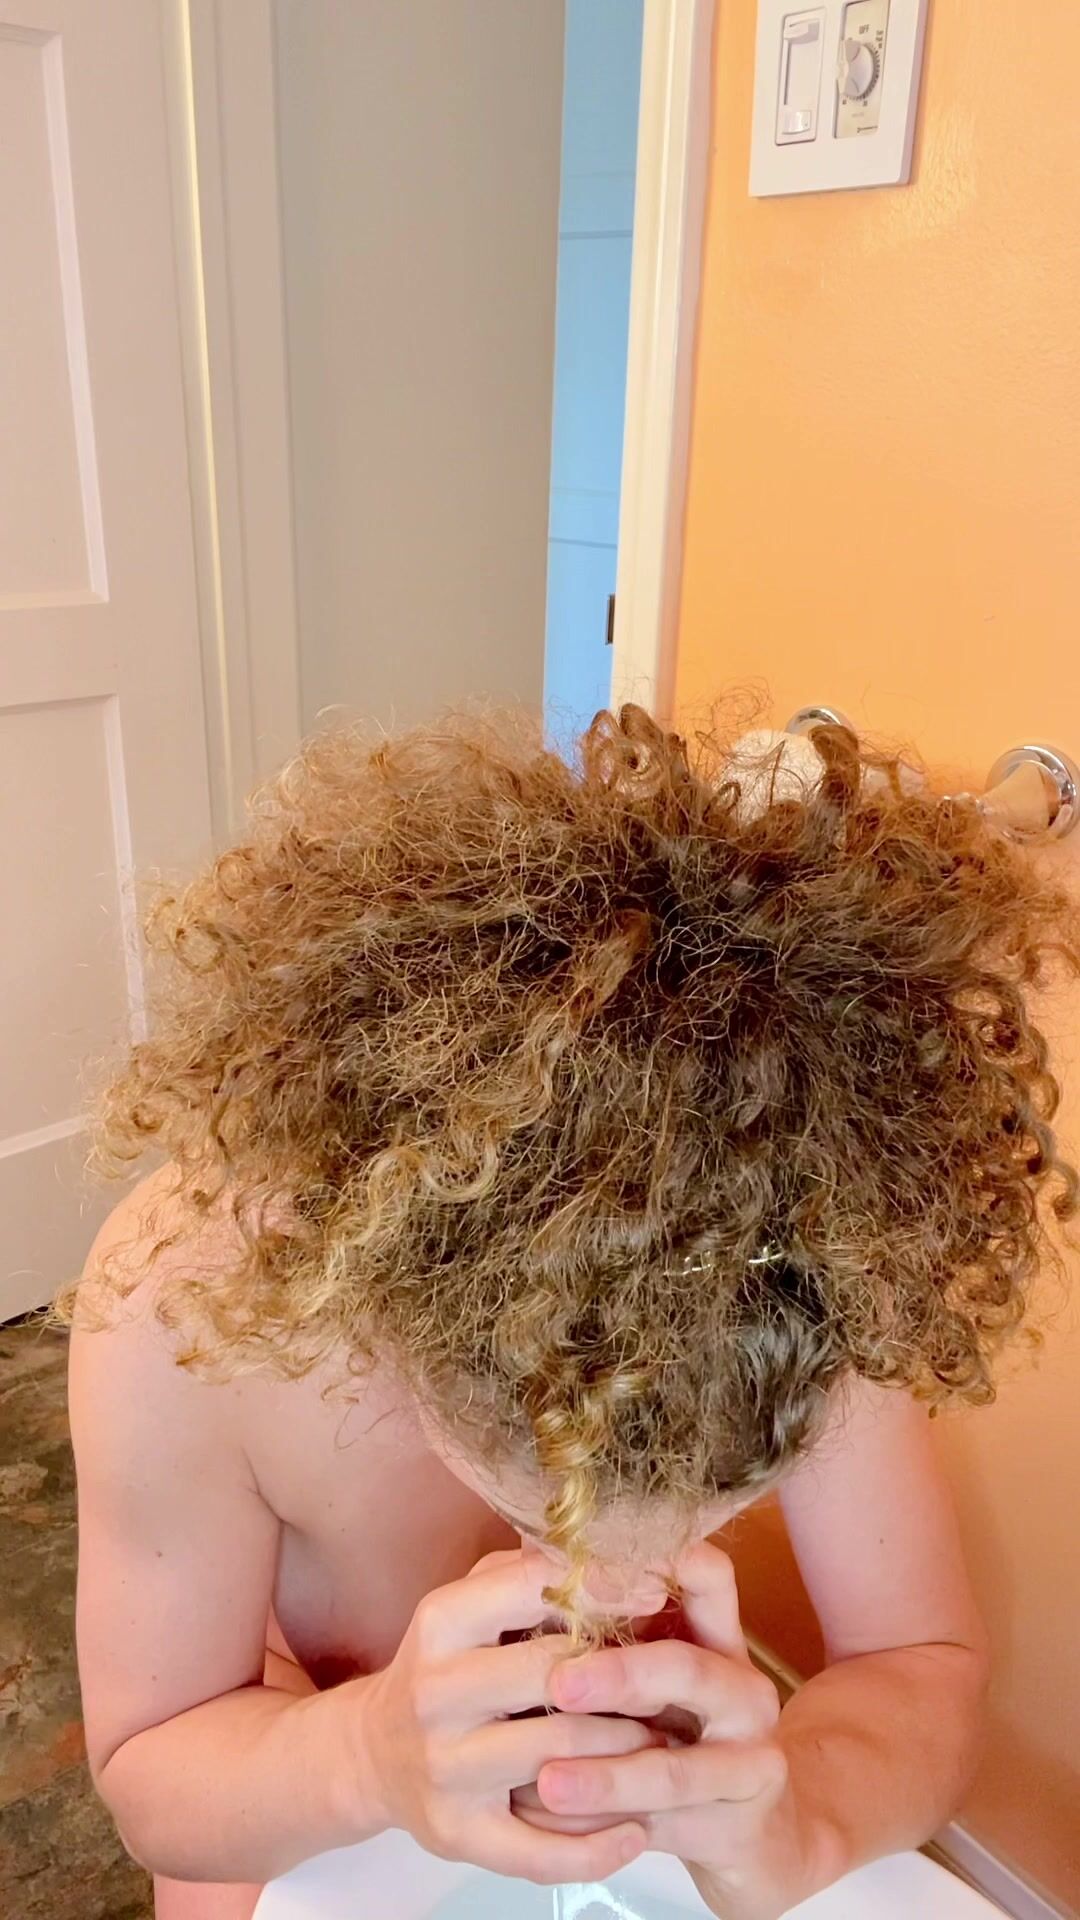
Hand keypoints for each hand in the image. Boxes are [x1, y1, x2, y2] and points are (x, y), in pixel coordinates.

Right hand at [352, 1549, 663, 1884]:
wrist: (374, 1753)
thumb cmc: (448, 1666)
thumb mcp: (470, 1604)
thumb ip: (529, 1574)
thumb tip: (609, 1545)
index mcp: (442, 1623)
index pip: (532, 1588)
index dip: (604, 1586)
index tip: (659, 1588)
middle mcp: (436, 1692)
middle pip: (556, 1675)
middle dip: (627, 1679)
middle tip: (675, 1681)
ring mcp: (446, 1767)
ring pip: (562, 1757)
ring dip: (629, 1752)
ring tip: (667, 1744)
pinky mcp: (457, 1832)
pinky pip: (540, 1851)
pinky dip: (598, 1846)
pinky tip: (637, 1830)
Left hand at [516, 1543, 811, 1919]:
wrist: (749, 1830)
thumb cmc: (679, 1731)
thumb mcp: (653, 1674)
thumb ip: (608, 1630)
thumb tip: (525, 1579)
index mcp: (719, 1639)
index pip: (708, 1576)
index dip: (656, 1564)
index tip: (584, 1571)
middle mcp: (743, 1691)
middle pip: (690, 1669)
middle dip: (622, 1675)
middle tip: (560, 1683)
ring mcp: (749, 1764)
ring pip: (677, 1771)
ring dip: (608, 1776)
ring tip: (548, 1781)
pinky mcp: (737, 1830)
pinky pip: (664, 1830)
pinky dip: (603, 1830)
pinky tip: (555, 1827)